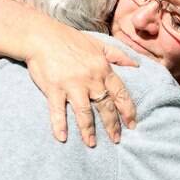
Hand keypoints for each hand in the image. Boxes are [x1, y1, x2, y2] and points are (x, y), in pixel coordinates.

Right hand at [24, 22, 137, 146]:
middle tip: (116, 140)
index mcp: (103, 69)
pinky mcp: (54, 88)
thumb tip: (137, 65)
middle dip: (112, 125)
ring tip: (91, 144)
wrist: (41, 35)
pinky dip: (59, 125)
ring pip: (85, 112)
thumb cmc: (70, 39)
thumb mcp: (98, 44)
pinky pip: (58, 111)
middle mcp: (90, 79)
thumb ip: (118, 55)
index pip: (120, 93)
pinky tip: (62, 138)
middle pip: (105, 106)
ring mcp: (72, 85)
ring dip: (88, 130)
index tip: (132, 124)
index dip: (127, 110)